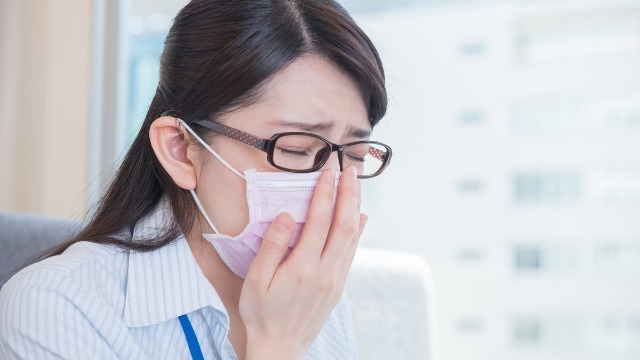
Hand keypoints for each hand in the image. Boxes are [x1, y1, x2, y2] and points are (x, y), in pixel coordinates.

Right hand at [239, 166, 366, 359]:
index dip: (325, 193)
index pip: (320, 221)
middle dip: (348, 193)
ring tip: (355, 185)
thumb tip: (287, 216)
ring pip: (353, 237)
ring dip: (355, 207)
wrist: (280, 348)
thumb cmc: (262, 314)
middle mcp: (325, 272)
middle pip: (345, 225)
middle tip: (349, 170)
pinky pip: (352, 251)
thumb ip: (272, 246)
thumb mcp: (256, 281)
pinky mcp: (338, 285)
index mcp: (303, 268)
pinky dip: (359, 230)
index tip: (328, 171)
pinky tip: (360, 217)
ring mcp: (335, 279)